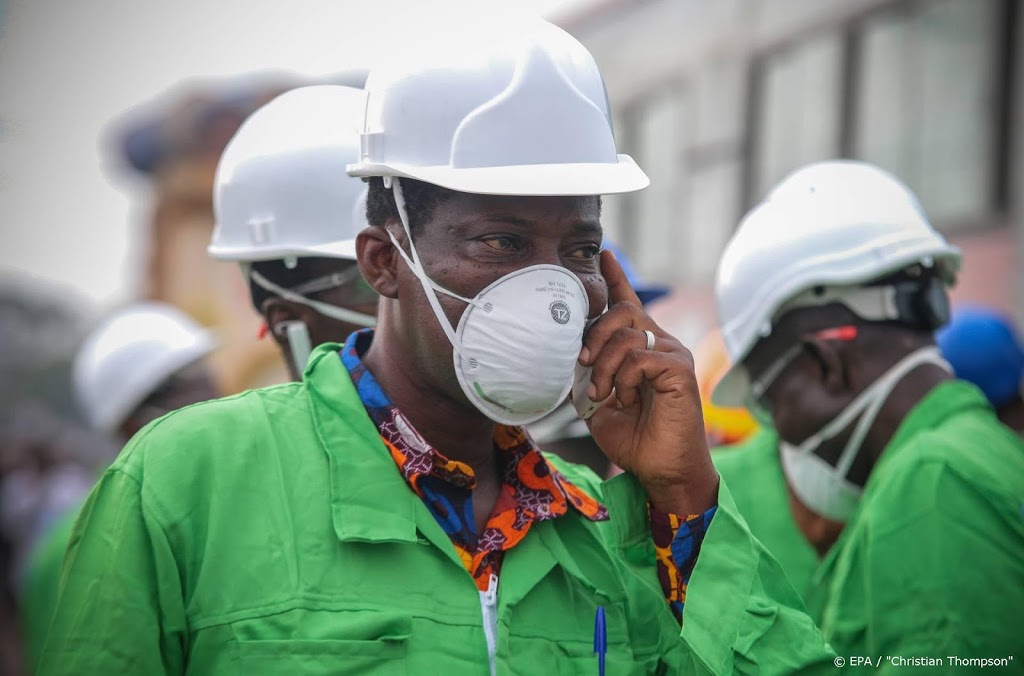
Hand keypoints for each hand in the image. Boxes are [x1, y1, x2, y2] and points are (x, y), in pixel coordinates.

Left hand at [578, 250, 718, 514]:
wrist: (659, 469)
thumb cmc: (633, 438)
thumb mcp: (598, 401)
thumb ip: (589, 372)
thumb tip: (575, 352)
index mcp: (641, 349)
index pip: (629, 304)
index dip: (616, 279)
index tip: (604, 256)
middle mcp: (660, 344)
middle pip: (622, 311)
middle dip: (594, 333)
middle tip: (583, 363)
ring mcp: (673, 354)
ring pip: (627, 334)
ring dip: (605, 366)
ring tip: (604, 394)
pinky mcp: (680, 369)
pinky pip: (641, 357)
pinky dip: (625, 379)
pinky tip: (627, 399)